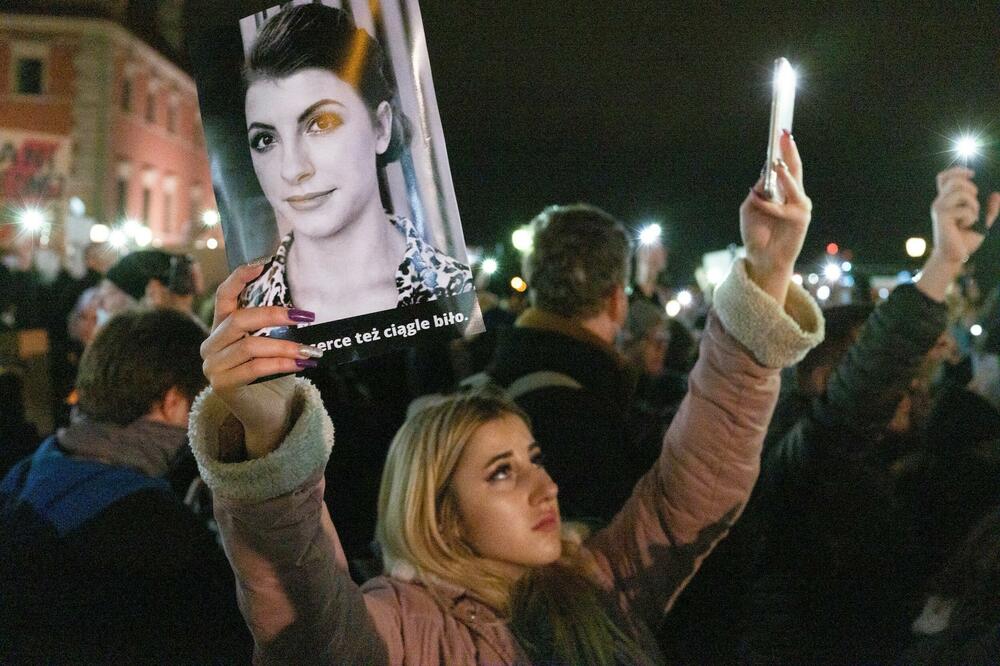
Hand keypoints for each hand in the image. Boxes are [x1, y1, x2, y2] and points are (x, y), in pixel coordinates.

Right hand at [200, 264, 322, 457]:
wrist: (267, 413)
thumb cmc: (272, 374)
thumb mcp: (272, 343)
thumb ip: (276, 324)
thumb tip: (303, 303)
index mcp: (221, 327)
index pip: (224, 296)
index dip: (239, 278)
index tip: (262, 264)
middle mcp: (211, 344)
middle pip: (239, 319)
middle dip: (273, 314)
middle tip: (304, 315)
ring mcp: (213, 365)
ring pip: (250, 346)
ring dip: (284, 345)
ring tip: (309, 349)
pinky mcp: (222, 385)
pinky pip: (254, 368)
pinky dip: (281, 363)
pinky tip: (301, 364)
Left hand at [740, 131, 811, 306]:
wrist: (762, 259)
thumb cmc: (756, 234)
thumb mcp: (750, 208)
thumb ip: (758, 191)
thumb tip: (766, 173)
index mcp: (783, 192)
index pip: (786, 167)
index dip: (784, 150)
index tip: (781, 132)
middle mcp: (794, 197)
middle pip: (794, 169)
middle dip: (789, 151)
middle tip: (785, 133)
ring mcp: (799, 207)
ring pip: (792, 184)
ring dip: (784, 173)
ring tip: (778, 162)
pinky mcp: (800, 219)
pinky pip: (781, 207)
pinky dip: (767, 204)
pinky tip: (756, 199)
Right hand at [930, 167, 998, 262]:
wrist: (954, 257)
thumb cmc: (965, 240)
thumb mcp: (982, 222)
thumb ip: (990, 209)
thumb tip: (996, 195)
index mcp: (946, 201)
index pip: (944, 178)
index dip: (957, 171)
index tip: (971, 174)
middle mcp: (940, 202)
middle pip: (954, 181)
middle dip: (971, 188)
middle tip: (975, 203)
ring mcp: (939, 209)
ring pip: (961, 192)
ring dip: (974, 204)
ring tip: (972, 217)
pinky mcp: (942, 218)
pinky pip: (965, 209)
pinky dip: (972, 217)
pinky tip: (965, 226)